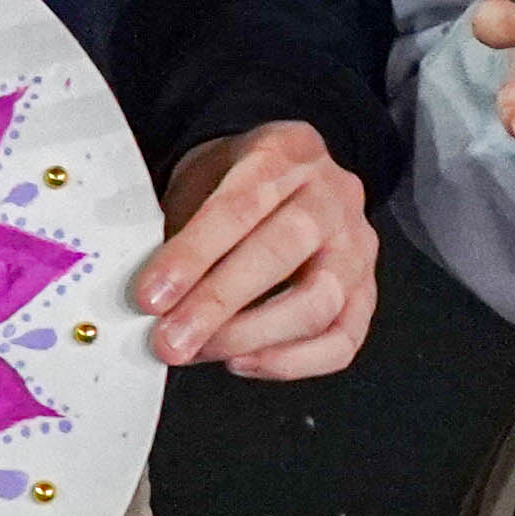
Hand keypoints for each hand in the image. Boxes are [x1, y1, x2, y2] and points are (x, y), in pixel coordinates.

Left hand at [140, 119, 377, 376]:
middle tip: (171, 339)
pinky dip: (292, 362)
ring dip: (253, 336)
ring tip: (201, 351)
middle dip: (219, 303)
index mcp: (287, 152)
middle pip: (283, 250)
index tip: (151, 295)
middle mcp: (332, 196)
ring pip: (321, 300)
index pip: (241, 205)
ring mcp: (357, 245)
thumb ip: (177, 230)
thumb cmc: (232, 184)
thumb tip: (147, 296)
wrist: (283, 175)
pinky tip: (243, 362)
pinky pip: (344, 338)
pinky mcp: (367, 290)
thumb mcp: (200, 181)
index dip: (193, 255)